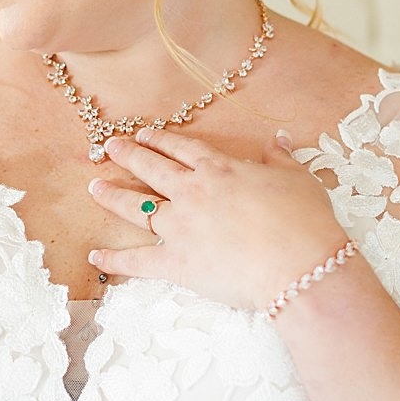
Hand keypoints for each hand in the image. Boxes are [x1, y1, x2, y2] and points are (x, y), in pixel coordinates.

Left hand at [86, 127, 351, 311]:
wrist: (300, 266)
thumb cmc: (305, 222)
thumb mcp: (298, 180)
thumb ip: (281, 158)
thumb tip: (279, 138)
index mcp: (220, 170)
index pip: (183, 149)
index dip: (161, 140)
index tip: (144, 134)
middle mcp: (193, 193)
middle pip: (152, 169)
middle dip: (128, 155)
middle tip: (109, 146)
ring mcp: (180, 228)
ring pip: (137, 208)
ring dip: (113, 197)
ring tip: (95, 187)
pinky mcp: (176, 264)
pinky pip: (137, 261)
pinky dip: (114, 259)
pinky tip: (94, 255)